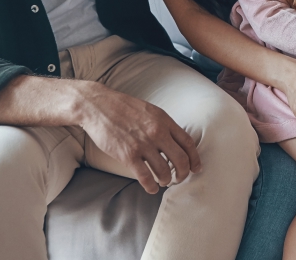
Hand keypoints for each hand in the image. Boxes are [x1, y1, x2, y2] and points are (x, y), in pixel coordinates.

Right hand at [76, 82, 199, 194]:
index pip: (188, 143)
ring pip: (164, 171)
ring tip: (164, 181)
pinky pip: (145, 177)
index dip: (195, 158)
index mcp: (165, 121)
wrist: (99, 106)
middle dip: (183, 173)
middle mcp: (157, 133)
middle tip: (180, 178)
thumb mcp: (151, 111)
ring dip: (166, 180)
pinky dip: (151, 186)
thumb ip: (163, 125)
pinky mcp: (128, 155)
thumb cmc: (124, 108)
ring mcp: (143, 145)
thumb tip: (175, 141)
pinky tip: (151, 188)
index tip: (196, 168)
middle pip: (180, 159)